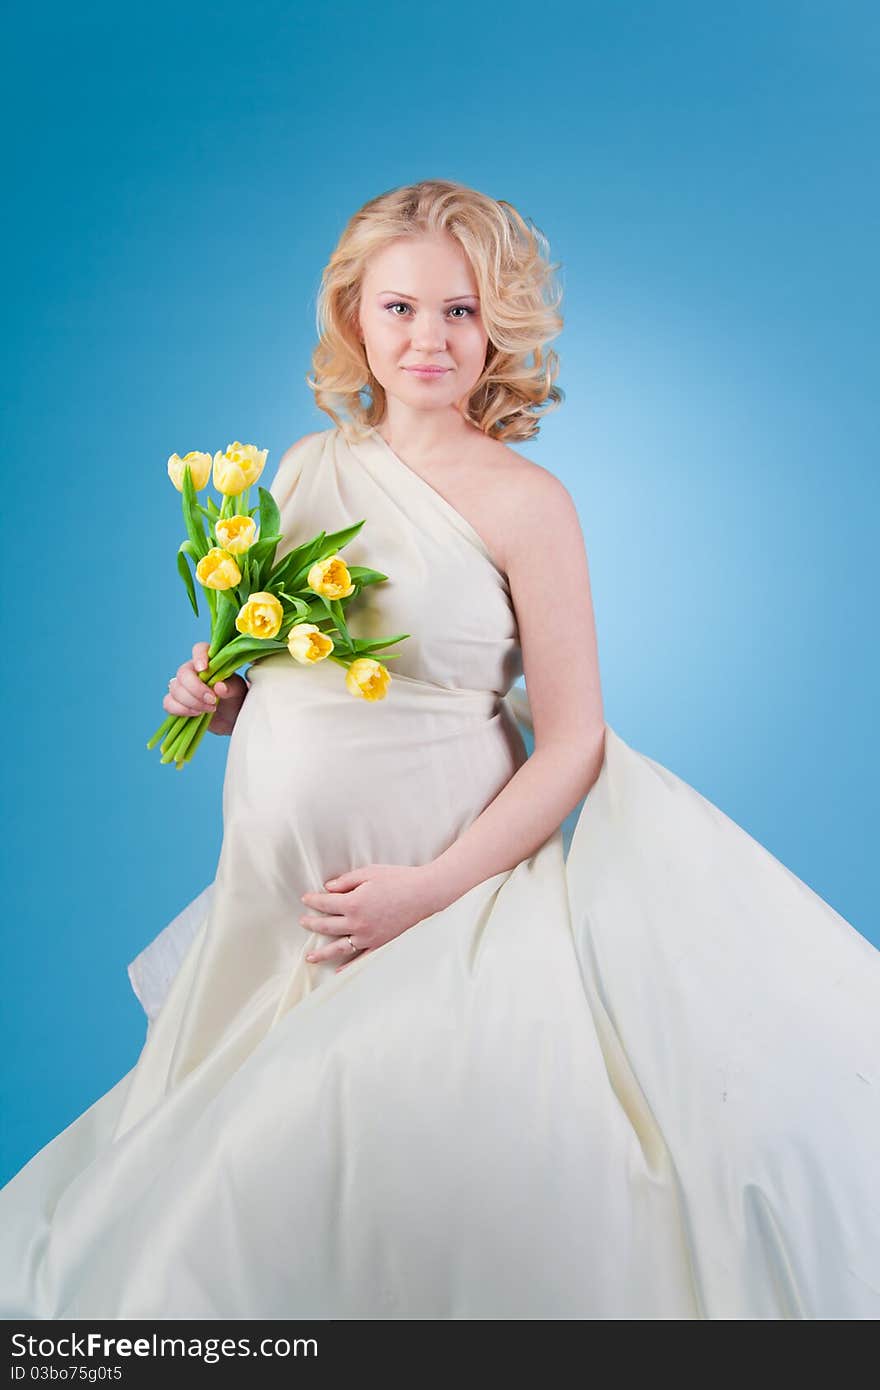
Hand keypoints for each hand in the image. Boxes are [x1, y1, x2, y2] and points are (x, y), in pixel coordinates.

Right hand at [163, 641, 248, 735]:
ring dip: (191, 701)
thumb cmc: (235, 699)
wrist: (230, 718)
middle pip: (183, 673)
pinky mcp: (176, 702)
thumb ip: (231, 687)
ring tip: (209, 709)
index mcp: (209, 661)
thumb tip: (219, 686)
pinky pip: (169, 703)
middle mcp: (193, 670)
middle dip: (196, 689)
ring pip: (175, 689)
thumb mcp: (238, 692)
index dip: (199, 656)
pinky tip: (196, 714)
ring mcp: (182, 686)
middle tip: (213, 700)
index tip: (204, 669)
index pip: (199, 649)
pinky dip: (181, 710)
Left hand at [299, 863, 441, 972]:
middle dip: (312, 924)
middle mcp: (357, 924)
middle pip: (327, 926)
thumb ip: (346, 881)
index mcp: (352, 903)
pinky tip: (338, 970)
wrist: (426, 894)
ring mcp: (368, 938)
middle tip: (303, 922)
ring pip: (338, 948)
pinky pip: (360, 959)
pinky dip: (348, 966)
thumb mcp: (369, 873)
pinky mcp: (380, 945)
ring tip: (309, 957)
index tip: (306, 899)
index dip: (313, 901)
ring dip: (321, 953)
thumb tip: (328, 887)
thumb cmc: (399, 880)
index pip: (324, 904)